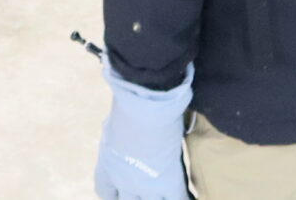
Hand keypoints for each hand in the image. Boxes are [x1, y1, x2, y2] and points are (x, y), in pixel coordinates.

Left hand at [94, 58, 191, 199]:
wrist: (144, 106)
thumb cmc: (126, 105)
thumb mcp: (113, 124)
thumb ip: (117, 134)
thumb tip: (120, 127)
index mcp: (108, 165)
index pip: (105, 191)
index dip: (115, 193)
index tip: (122, 191)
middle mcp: (123, 180)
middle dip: (135, 198)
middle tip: (147, 190)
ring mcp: (146, 185)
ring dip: (159, 198)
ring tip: (167, 192)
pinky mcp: (168, 182)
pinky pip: (177, 198)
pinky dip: (183, 198)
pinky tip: (189, 195)